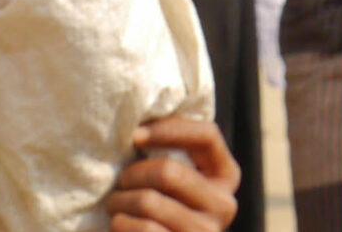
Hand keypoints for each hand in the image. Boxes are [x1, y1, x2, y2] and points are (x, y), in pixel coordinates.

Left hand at [107, 115, 239, 231]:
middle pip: (169, 171)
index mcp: (226, 176)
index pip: (207, 135)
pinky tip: (120, 224)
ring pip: (149, 202)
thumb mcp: (178, 179)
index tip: (134, 135)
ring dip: (120, 202)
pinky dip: (122, 224)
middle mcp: (224, 205)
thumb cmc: (163, 208)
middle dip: (132, 174)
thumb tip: (141, 120)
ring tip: (115, 205)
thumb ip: (173, 153)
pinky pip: (144, 230)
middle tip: (120, 182)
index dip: (169, 129)